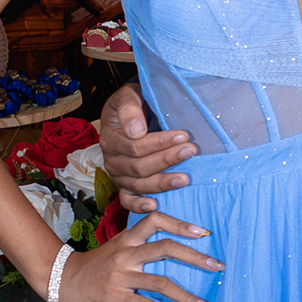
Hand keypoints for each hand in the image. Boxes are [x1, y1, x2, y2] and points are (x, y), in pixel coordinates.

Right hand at [59, 213, 221, 301]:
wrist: (64, 280)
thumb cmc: (96, 264)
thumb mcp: (117, 245)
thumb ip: (140, 241)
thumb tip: (172, 240)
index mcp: (128, 238)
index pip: (155, 221)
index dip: (179, 224)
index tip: (203, 233)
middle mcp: (126, 253)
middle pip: (165, 248)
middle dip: (195, 257)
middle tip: (218, 266)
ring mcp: (122, 276)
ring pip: (161, 282)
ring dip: (188, 296)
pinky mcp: (117, 297)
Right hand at [99, 83, 194, 200]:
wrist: (132, 111)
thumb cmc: (133, 103)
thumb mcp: (128, 95)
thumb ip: (130, 109)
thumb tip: (136, 131)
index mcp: (111, 137)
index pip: (136, 146)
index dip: (160, 143)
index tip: (184, 135)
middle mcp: (112, 159)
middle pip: (139, 166)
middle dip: (167, 159)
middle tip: (191, 151)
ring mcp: (118, 175)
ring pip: (138, 184)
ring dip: (163, 183)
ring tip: (185, 178)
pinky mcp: (125, 186)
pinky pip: (127, 200)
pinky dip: (138, 206)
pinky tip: (155, 206)